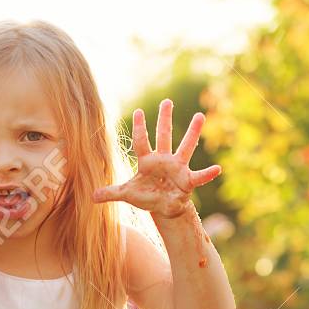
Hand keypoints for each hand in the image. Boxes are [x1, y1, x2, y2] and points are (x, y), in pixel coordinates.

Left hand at [92, 99, 221, 217]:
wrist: (164, 207)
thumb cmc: (146, 196)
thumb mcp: (127, 195)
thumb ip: (110, 194)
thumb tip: (91, 197)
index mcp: (147, 161)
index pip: (141, 141)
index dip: (139, 128)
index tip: (137, 112)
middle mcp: (163, 160)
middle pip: (164, 136)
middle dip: (165, 119)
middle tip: (167, 101)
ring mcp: (177, 168)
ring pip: (185, 147)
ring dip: (192, 133)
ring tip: (199, 116)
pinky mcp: (188, 181)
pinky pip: (199, 176)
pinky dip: (208, 173)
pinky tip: (217, 169)